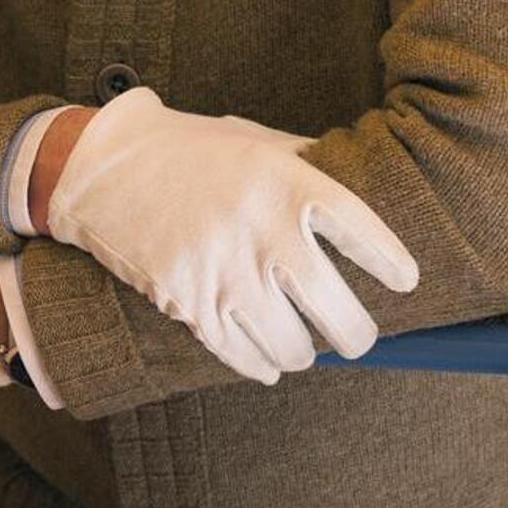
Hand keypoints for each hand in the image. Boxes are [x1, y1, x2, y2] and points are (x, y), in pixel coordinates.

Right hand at [40, 87, 419, 381]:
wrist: (102, 168)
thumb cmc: (188, 151)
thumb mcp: (254, 141)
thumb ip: (306, 165)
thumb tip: (363, 183)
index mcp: (285, 181)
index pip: (361, 232)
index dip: (390, 262)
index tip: (406, 281)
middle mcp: (262, 230)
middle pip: (337, 311)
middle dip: (357, 335)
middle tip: (358, 337)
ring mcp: (224, 272)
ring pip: (293, 347)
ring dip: (305, 353)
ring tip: (304, 346)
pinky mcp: (189, 304)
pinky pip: (243, 358)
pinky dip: (263, 366)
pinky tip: (269, 362)